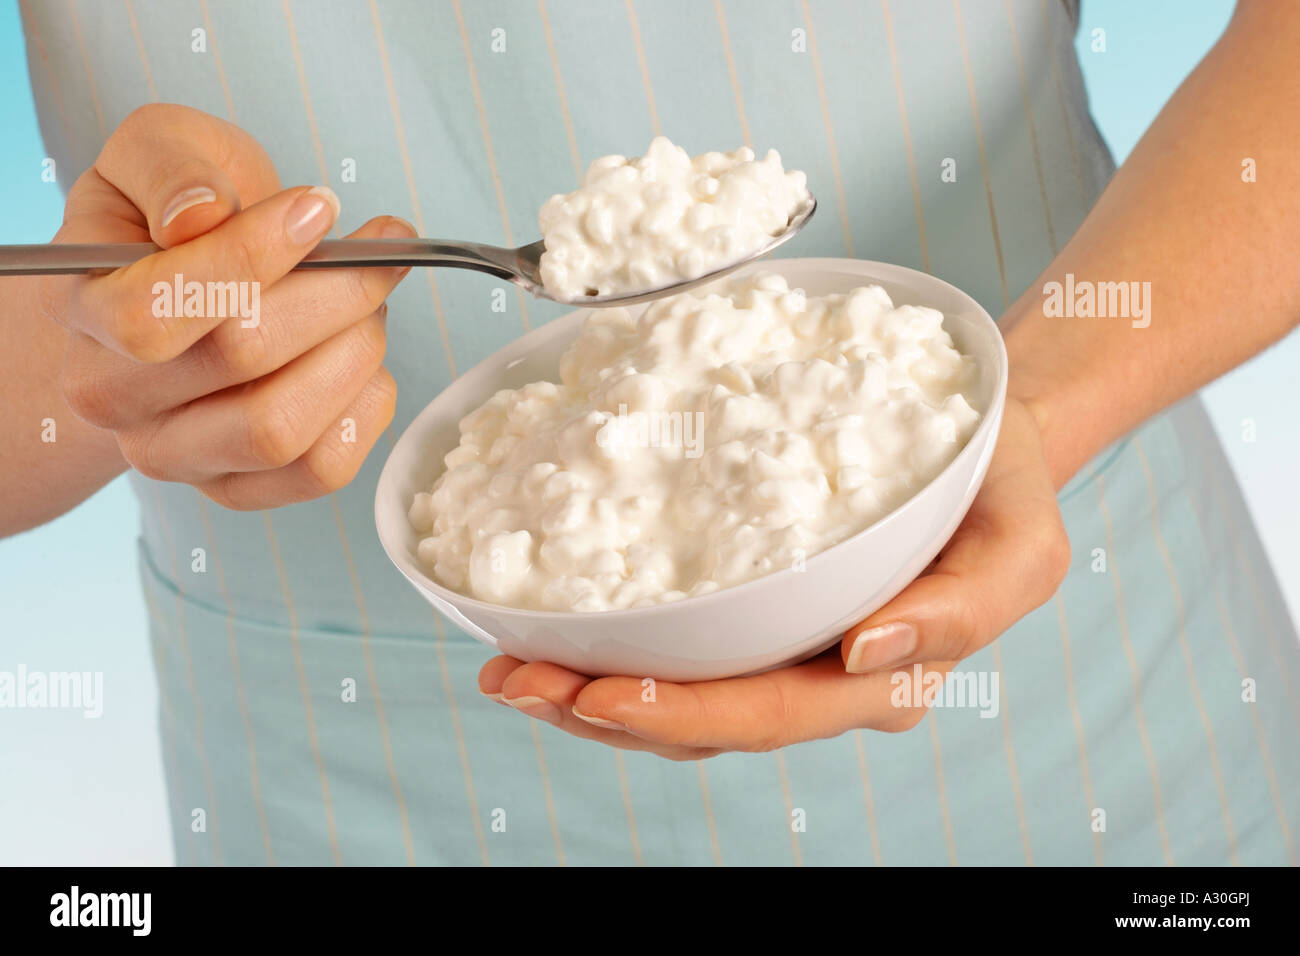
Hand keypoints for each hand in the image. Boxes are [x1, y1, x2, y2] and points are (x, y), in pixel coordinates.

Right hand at [46, 104, 410, 508]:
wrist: (177, 289)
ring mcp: (179, 456)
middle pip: (241, 360)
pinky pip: (321, 471)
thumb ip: (170, 168)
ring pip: (281, 428)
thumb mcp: (157, 150)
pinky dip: (366, 408)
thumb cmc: (173, 217)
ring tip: (370, 304)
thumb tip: (200, 215)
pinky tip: (363, 360)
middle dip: (335, 294)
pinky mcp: (238, 489)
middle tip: (376, 253)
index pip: (156, 312)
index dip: (252, 256)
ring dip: (354, 352)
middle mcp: (118, 402)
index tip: (319, 208)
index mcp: (86, 313)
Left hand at [477, 399, 1069, 758]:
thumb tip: (865, 653)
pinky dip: (610, 647)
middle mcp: (823, 680)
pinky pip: (677, 650)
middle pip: (703, 723)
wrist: (985, 445)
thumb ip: (965, 609)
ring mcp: (784, 653)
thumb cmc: (1003, 490)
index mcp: (883, 680)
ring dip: (586, 690)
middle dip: (601, 710)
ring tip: (509, 664)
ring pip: (677, 701)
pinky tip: (553, 628)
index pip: (771, 714)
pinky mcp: (755, 615)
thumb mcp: (1023, 543)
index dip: (680, 713)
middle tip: (514, 679)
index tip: (596, 692)